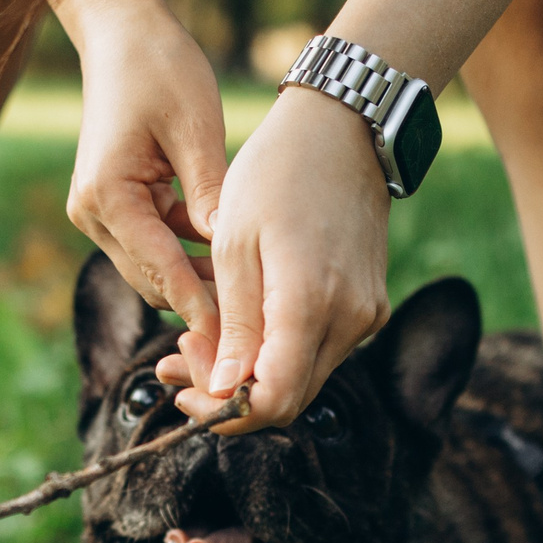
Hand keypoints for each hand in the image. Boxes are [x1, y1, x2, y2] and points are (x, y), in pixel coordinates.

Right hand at [62, 5, 228, 338]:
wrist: (122, 33)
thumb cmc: (161, 67)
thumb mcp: (196, 127)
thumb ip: (212, 194)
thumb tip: (235, 256)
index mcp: (107, 195)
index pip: (162, 270)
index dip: (203, 308)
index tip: (240, 342)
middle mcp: (91, 213)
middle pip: (154, 282)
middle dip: (204, 303)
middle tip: (260, 328)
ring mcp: (97, 213)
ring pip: (155, 270)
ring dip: (199, 280)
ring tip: (256, 296)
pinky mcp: (113, 206)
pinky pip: (155, 246)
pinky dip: (189, 255)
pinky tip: (232, 257)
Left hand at [161, 85, 390, 430]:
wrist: (342, 130)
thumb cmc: (277, 173)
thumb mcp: (234, 246)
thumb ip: (232, 325)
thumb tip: (224, 392)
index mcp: (310, 303)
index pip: (273, 400)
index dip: (224, 412)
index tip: (183, 389)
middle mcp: (350, 320)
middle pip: (288, 398)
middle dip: (227, 395)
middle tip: (175, 359)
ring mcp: (365, 315)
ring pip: (302, 378)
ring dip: (248, 373)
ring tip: (194, 338)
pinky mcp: (368, 306)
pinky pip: (318, 350)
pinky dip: (276, 351)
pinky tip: (239, 322)